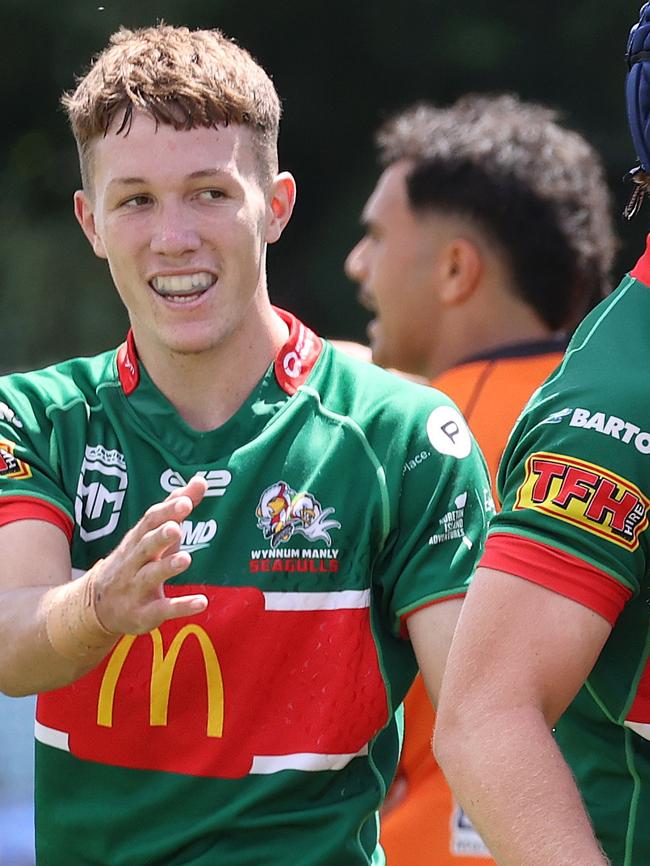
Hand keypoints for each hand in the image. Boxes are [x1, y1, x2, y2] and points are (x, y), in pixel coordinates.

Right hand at [90, 475, 208, 634]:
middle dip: (160, 537)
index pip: (149, 522)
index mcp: (137, 540)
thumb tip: (200, 480)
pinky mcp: (143, 613)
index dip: (167, 512)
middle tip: (177, 528)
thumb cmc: (134, 561)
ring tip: (186, 559)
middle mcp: (134, 562)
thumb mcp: (151, 535)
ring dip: (167, 567)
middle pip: (145, 546)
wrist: (95, 607)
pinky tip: (201, 602)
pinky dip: (181, 606)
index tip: (186, 502)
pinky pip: (162, 609)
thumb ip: (176, 508)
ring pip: (150, 576)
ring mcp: (136, 588)